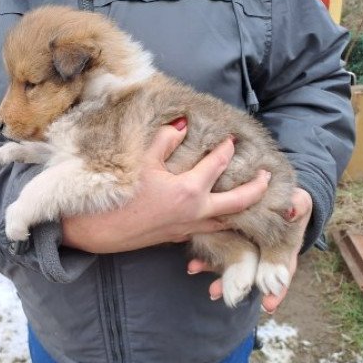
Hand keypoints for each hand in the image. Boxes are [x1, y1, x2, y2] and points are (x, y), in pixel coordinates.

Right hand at [61, 118, 271, 253]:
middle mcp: (195, 212)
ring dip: (242, 209)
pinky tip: (218, 215)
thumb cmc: (117, 195)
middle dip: (256, 188)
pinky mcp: (176, 237)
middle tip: (267, 176)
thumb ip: (165, 140)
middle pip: (238, 202)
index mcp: (188, 191)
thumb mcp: (140, 161)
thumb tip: (183, 124)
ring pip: (226, 221)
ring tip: (252, 197)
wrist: (95, 230)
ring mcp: (187, 228)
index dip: (226, 149)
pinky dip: (221, 221)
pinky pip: (208, 230)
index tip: (232, 138)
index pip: (217, 165)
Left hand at [187, 187, 312, 312]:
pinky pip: (218, 253)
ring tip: (210, 290)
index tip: (269, 305)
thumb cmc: (290, 202)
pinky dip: (206, 262)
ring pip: (233, 269)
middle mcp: (264, 255)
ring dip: (220, 280)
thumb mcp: (299, 202)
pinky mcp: (229, 241)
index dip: (277, 290)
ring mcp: (245, 250)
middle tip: (224, 296)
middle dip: (238, 288)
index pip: (282, 273)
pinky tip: (192, 267)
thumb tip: (291, 211)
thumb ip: (297, 207)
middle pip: (252, 277)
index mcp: (284, 250)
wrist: (272, 193)